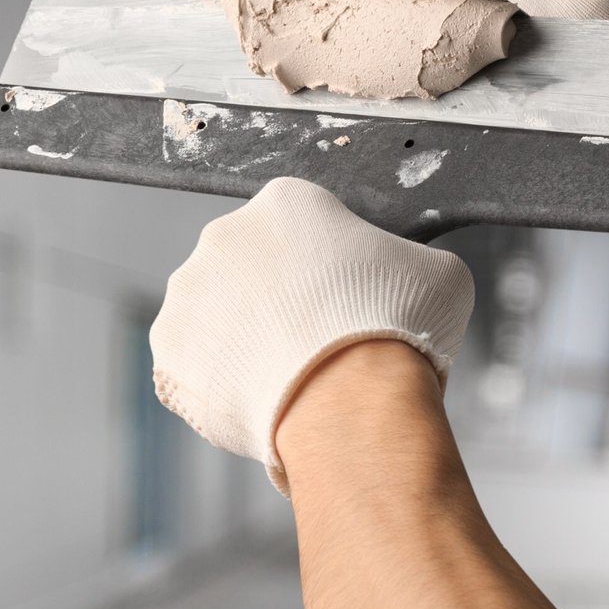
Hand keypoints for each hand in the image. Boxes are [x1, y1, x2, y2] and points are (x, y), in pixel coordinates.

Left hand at [149, 177, 474, 493]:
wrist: (353, 405)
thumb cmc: (396, 335)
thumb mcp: (439, 275)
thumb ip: (411, 261)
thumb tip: (409, 277)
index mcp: (287, 202)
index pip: (302, 226)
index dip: (328, 267)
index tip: (344, 300)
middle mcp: (226, 236)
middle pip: (252, 266)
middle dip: (279, 301)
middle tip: (316, 341)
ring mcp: (189, 294)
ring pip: (217, 314)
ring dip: (245, 339)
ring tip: (289, 378)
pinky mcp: (169, 351)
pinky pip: (193, 364)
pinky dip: (221, 383)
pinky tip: (260, 399)